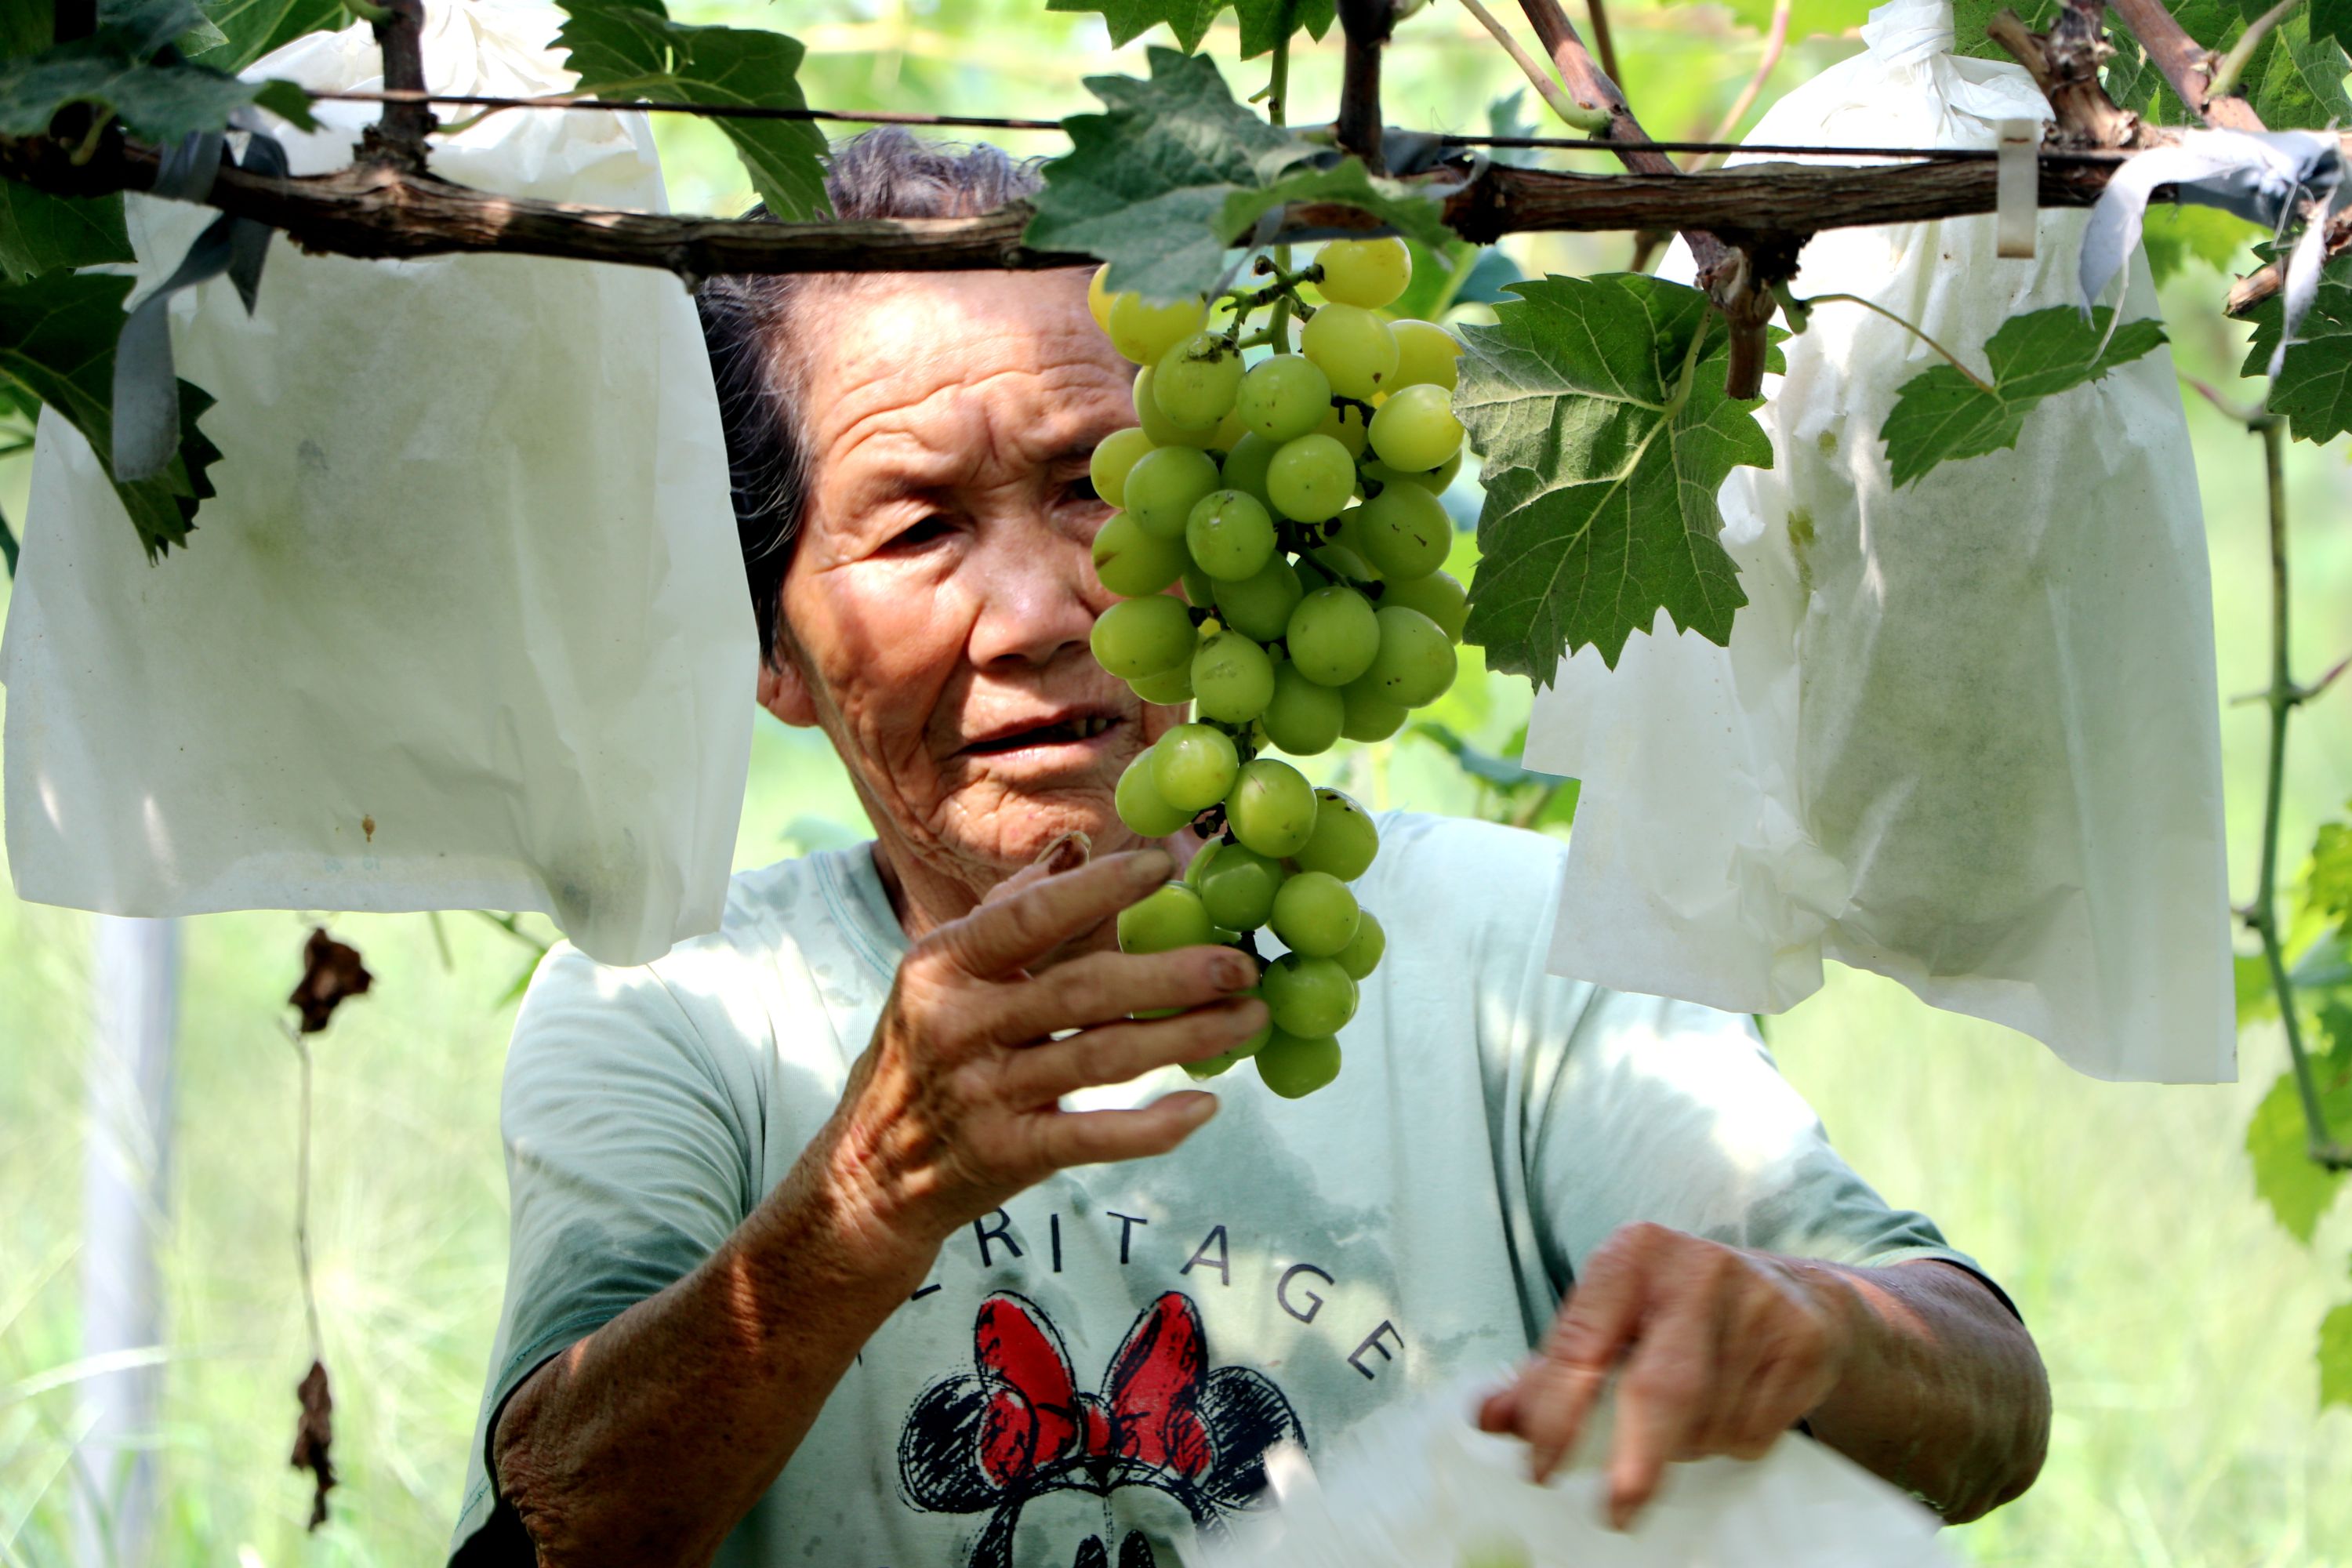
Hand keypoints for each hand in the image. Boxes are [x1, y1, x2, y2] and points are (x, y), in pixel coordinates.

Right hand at [815, 846, 1260, 1271]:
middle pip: (1083, 990)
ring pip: (1102, 1058)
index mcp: (944, 967)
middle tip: (1243, 963)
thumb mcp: (941, 974)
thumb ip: (1010, 910)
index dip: (1096, 892)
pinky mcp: (1008, 1153)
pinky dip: (1154, 1125)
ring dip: (1186, 1037)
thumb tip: (1076, 847)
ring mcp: (983, 1094)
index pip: (1026, 918)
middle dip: (1173, 974)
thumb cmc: (924, 1052)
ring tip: (1249, 1018)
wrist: (870, 1172)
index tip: (1164, 866)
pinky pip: (1094, 1137)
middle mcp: (960, 1026)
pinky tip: (1205, 1106)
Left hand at [1476, 1222, 1858, 1528]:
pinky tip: (1732, 1409)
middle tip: (1615, 1509)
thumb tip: (1489, 1418)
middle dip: (1635, 1459)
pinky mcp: (1802, 1342)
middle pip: (1659, 1388)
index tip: (1541, 1466)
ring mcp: (1757, 1303)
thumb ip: (1549, 1371)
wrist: (1798, 1294)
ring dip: (1684, 1448)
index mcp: (1630, 1255)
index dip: (1556, 1413)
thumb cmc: (1679, 1312)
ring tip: (1684, 1421)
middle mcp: (1694, 1269)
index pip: (1580, 1343)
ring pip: (1706, 1420)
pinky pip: (1754, 1430)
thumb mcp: (1612, 1321)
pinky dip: (1731, 1442)